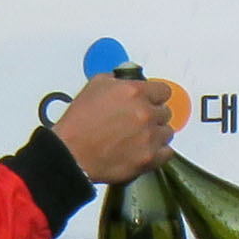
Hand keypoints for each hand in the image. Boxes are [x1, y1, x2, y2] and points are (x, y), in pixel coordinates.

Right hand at [52, 72, 170, 184]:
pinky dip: (158, 151)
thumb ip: (118, 80)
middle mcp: (145, 113)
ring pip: (167, 132)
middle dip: (153, 115)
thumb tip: (128, 80)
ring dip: (156, 133)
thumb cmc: (78, 123)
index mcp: (134, 92)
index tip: (151, 101)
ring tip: (139, 137)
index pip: (163, 91)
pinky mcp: (149, 158)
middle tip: (138, 121)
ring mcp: (149, 137)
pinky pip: (167, 153)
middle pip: (165, 112)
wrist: (71, 153)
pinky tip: (145, 149)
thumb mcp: (94, 85)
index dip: (155, 96)